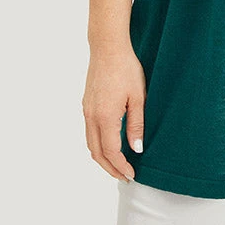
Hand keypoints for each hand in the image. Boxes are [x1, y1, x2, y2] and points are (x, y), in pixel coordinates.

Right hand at [82, 46, 145, 182]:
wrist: (108, 48)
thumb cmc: (126, 69)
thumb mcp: (138, 97)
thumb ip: (136, 125)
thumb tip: (137, 149)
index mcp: (105, 117)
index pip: (111, 152)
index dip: (121, 166)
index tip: (131, 175)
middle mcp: (91, 117)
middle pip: (97, 153)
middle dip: (110, 168)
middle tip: (125, 176)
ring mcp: (86, 110)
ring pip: (90, 144)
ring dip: (102, 158)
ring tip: (117, 165)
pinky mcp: (86, 104)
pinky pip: (89, 132)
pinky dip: (98, 145)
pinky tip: (109, 144)